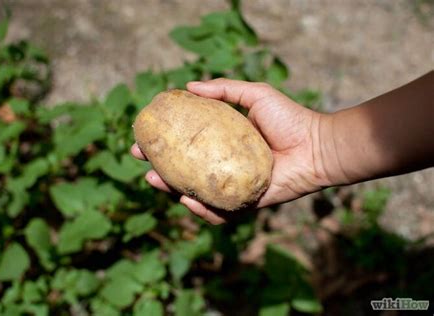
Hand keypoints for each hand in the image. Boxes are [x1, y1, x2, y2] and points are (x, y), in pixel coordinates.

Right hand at [131, 78, 330, 223]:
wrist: (317, 145)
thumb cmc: (289, 118)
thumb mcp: (254, 95)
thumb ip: (224, 88)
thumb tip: (187, 86)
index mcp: (223, 145)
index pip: (187, 145)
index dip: (164, 142)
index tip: (145, 134)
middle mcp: (224, 167)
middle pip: (185, 172)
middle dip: (159, 168)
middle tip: (142, 160)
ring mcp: (233, 187)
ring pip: (196, 194)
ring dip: (172, 190)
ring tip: (155, 180)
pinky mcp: (245, 204)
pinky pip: (219, 212)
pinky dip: (202, 210)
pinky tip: (187, 200)